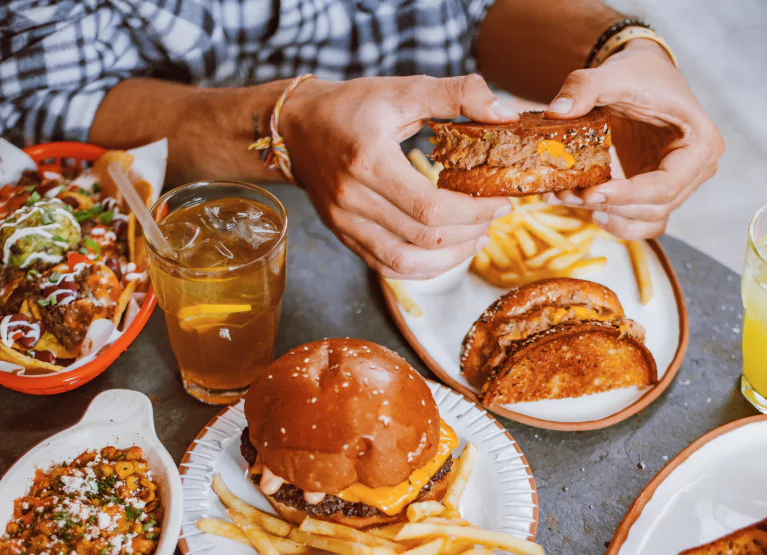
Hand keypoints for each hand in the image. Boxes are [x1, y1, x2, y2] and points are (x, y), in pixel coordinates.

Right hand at [280, 75, 516, 278]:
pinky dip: (422, 269)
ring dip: (449, 258)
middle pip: (423, 237)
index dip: (473, 212)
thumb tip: (504, 113)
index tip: (500, 201)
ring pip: (405, 263)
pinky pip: (386, 267)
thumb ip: (456, 94)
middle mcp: (353, 199)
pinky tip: (445, 255)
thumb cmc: (350, 106)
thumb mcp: (402, 89)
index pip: (430, 207)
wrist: (296, 128)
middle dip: (470, 232)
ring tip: (476, 240)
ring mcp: (345, 222)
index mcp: (369, 161)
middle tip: (493, 216)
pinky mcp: (343, 235)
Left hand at [542, 39, 724, 238]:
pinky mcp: (653, 192)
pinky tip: (587, 210)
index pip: (665, 186)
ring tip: (570, 200)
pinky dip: (612, 221)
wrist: (642, 76)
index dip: (626, 196)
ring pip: (645, 220)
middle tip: (567, 194)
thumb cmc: (639, 74)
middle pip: (653, 207)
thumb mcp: (613, 74)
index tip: (590, 192)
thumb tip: (555, 112)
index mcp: (700, 144)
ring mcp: (675, 185)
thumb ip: (584, 87)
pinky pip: (638, 220)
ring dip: (606, 216)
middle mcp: (695, 171)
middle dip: (607, 206)